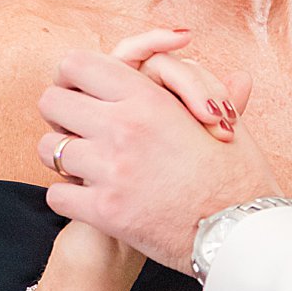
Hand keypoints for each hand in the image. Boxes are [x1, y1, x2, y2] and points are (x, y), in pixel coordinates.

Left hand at [39, 49, 278, 269]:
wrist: (242, 232)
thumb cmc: (239, 174)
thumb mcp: (222, 120)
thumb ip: (196, 86)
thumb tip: (207, 58)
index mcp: (148, 99)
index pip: (77, 64)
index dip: (73, 76)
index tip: (82, 91)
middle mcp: (122, 128)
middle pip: (51, 102)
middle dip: (62, 114)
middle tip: (80, 128)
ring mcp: (109, 170)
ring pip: (49, 148)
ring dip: (64, 156)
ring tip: (86, 165)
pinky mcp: (105, 211)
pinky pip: (56, 194)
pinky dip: (69, 197)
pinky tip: (91, 198)